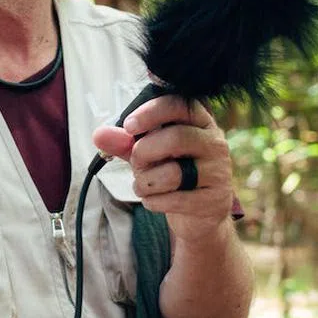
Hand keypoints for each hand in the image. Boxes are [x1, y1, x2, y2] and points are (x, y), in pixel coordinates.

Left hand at [92, 93, 235, 243]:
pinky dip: (153, 201)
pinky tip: (155, 199)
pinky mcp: (214, 199)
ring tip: (144, 184)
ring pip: (172, 173)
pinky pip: (173, 200)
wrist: (198, 211)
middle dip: (143, 152)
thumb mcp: (147, 153)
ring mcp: (218, 171)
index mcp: (199, 122)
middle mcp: (214, 143)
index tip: (129, 126)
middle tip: (136, 160)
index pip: (180, 105)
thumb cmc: (171, 171)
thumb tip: (99, 135)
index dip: (151, 113)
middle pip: (175, 138)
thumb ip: (124, 143)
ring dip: (145, 182)